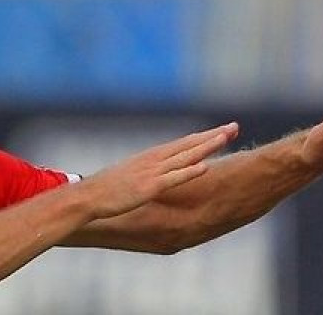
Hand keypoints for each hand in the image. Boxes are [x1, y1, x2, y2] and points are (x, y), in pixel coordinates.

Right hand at [80, 123, 238, 219]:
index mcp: (154, 155)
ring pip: (186, 156)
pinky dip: (190, 172)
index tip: (225, 129)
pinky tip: (205, 166)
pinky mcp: (149, 187)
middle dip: (214, 135)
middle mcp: (156, 158)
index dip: (207, 135)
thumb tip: (166, 171)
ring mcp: (153, 171)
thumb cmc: (110, 187)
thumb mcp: (135, 173)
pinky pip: (174, 178)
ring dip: (207, 146)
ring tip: (226, 137)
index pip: (186, 141)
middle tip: (235, 126)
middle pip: (191, 143)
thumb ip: (153, 171)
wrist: (88, 196)